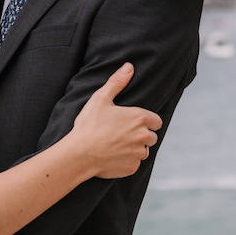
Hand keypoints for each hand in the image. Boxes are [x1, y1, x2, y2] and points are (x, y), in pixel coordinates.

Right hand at [71, 62, 162, 178]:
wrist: (79, 154)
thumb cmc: (89, 124)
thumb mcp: (101, 98)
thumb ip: (117, 82)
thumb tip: (129, 66)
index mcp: (140, 118)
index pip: (156, 121)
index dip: (146, 121)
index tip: (132, 123)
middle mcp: (144, 136)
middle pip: (151, 136)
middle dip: (140, 135)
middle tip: (121, 133)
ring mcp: (138, 154)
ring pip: (143, 151)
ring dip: (135, 148)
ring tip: (116, 145)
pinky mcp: (132, 168)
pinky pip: (134, 163)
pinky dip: (127, 160)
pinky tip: (113, 156)